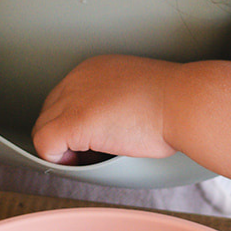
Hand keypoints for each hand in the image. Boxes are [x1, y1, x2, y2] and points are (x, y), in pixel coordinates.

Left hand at [31, 55, 179, 163]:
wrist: (186, 102)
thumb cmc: (176, 102)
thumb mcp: (137, 94)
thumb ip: (114, 104)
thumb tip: (104, 130)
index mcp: (93, 69)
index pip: (63, 99)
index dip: (75, 125)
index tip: (95, 139)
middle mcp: (77, 78)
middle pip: (49, 113)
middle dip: (66, 138)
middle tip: (93, 153)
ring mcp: (73, 99)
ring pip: (43, 130)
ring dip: (63, 149)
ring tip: (92, 157)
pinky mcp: (74, 121)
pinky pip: (45, 145)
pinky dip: (58, 159)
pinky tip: (83, 161)